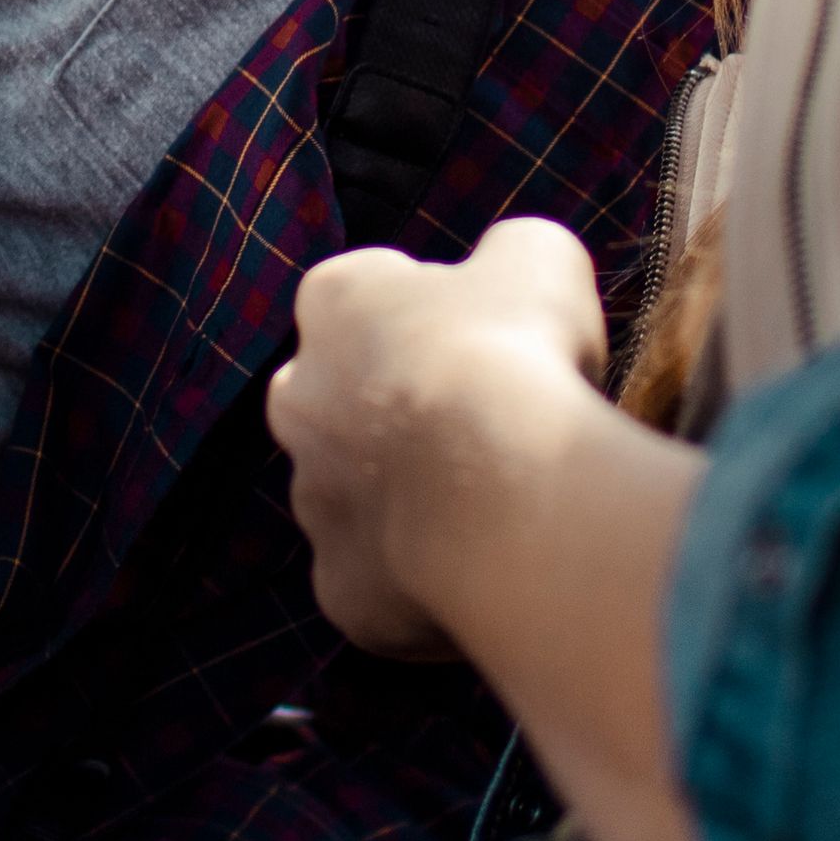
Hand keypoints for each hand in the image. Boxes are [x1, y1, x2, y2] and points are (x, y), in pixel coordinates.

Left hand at [267, 214, 617, 660]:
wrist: (506, 489)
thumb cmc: (518, 354)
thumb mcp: (541, 257)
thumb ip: (512, 253)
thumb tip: (511, 267)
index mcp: (335, 303)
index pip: (365, 291)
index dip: (429, 310)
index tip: (486, 334)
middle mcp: (299, 398)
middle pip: (339, 396)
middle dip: (395, 408)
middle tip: (481, 422)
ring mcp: (314, 499)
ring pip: (355, 496)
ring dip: (409, 496)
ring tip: (494, 506)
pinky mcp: (340, 586)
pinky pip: (376, 584)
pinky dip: (419, 582)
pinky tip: (483, 572)